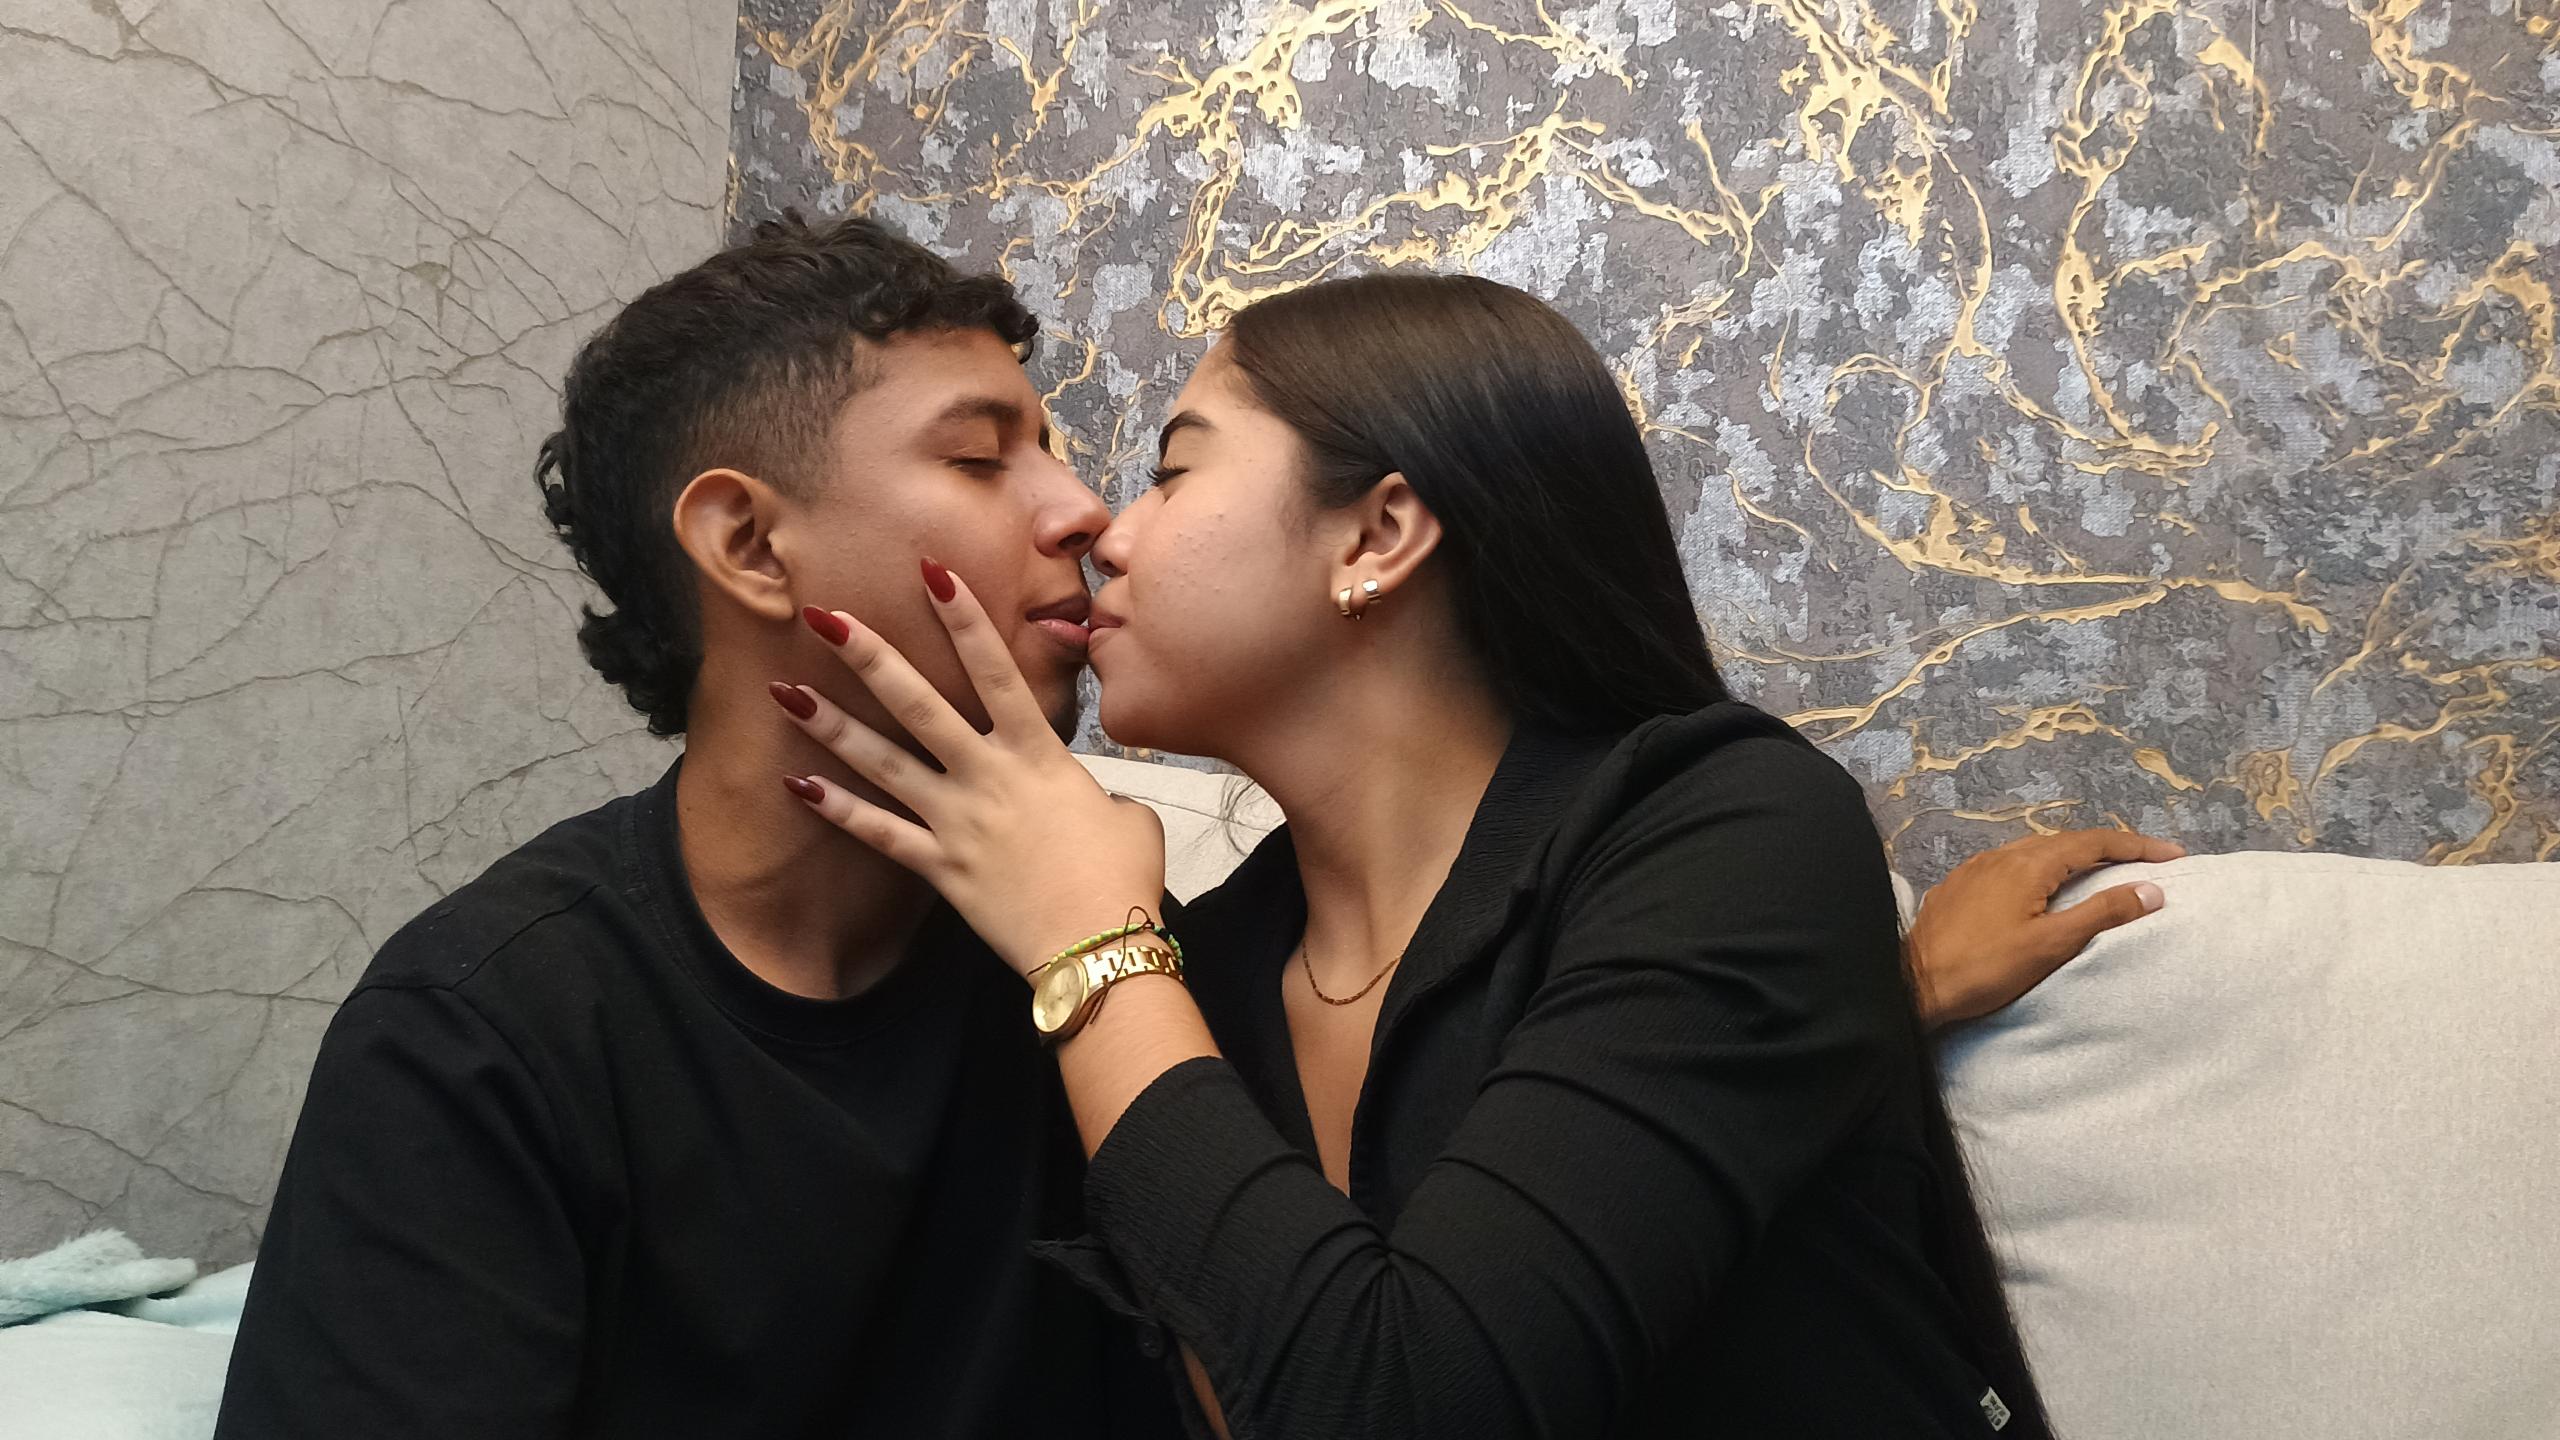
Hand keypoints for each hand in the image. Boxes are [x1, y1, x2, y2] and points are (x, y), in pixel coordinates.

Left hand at [772, 561, 1166, 978]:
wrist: (1100, 947)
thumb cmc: (1124, 878)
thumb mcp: (1130, 814)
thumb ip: (1098, 791)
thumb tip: (1090, 798)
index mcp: (1040, 755)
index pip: (997, 672)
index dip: (964, 620)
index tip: (932, 572)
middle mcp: (989, 778)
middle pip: (921, 705)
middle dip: (872, 656)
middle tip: (825, 615)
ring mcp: (958, 822)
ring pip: (884, 763)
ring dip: (833, 725)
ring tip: (786, 690)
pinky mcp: (940, 868)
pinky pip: (879, 833)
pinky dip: (837, 809)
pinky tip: (797, 784)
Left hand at [1906, 828, 2184, 1027]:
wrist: (1913, 983)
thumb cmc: (1985, 968)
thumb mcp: (2051, 944)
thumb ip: (2102, 913)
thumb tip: (2151, 889)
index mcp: (2029, 863)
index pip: (2094, 842)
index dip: (2137, 846)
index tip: (2173, 855)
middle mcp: (2002, 854)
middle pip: (2066, 842)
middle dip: (2110, 849)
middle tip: (2146, 862)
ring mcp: (1978, 868)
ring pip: (2037, 852)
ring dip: (2075, 858)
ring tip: (2105, 872)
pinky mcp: (1961, 885)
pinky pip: (2013, 866)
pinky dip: (2044, 870)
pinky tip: (2048, 887)